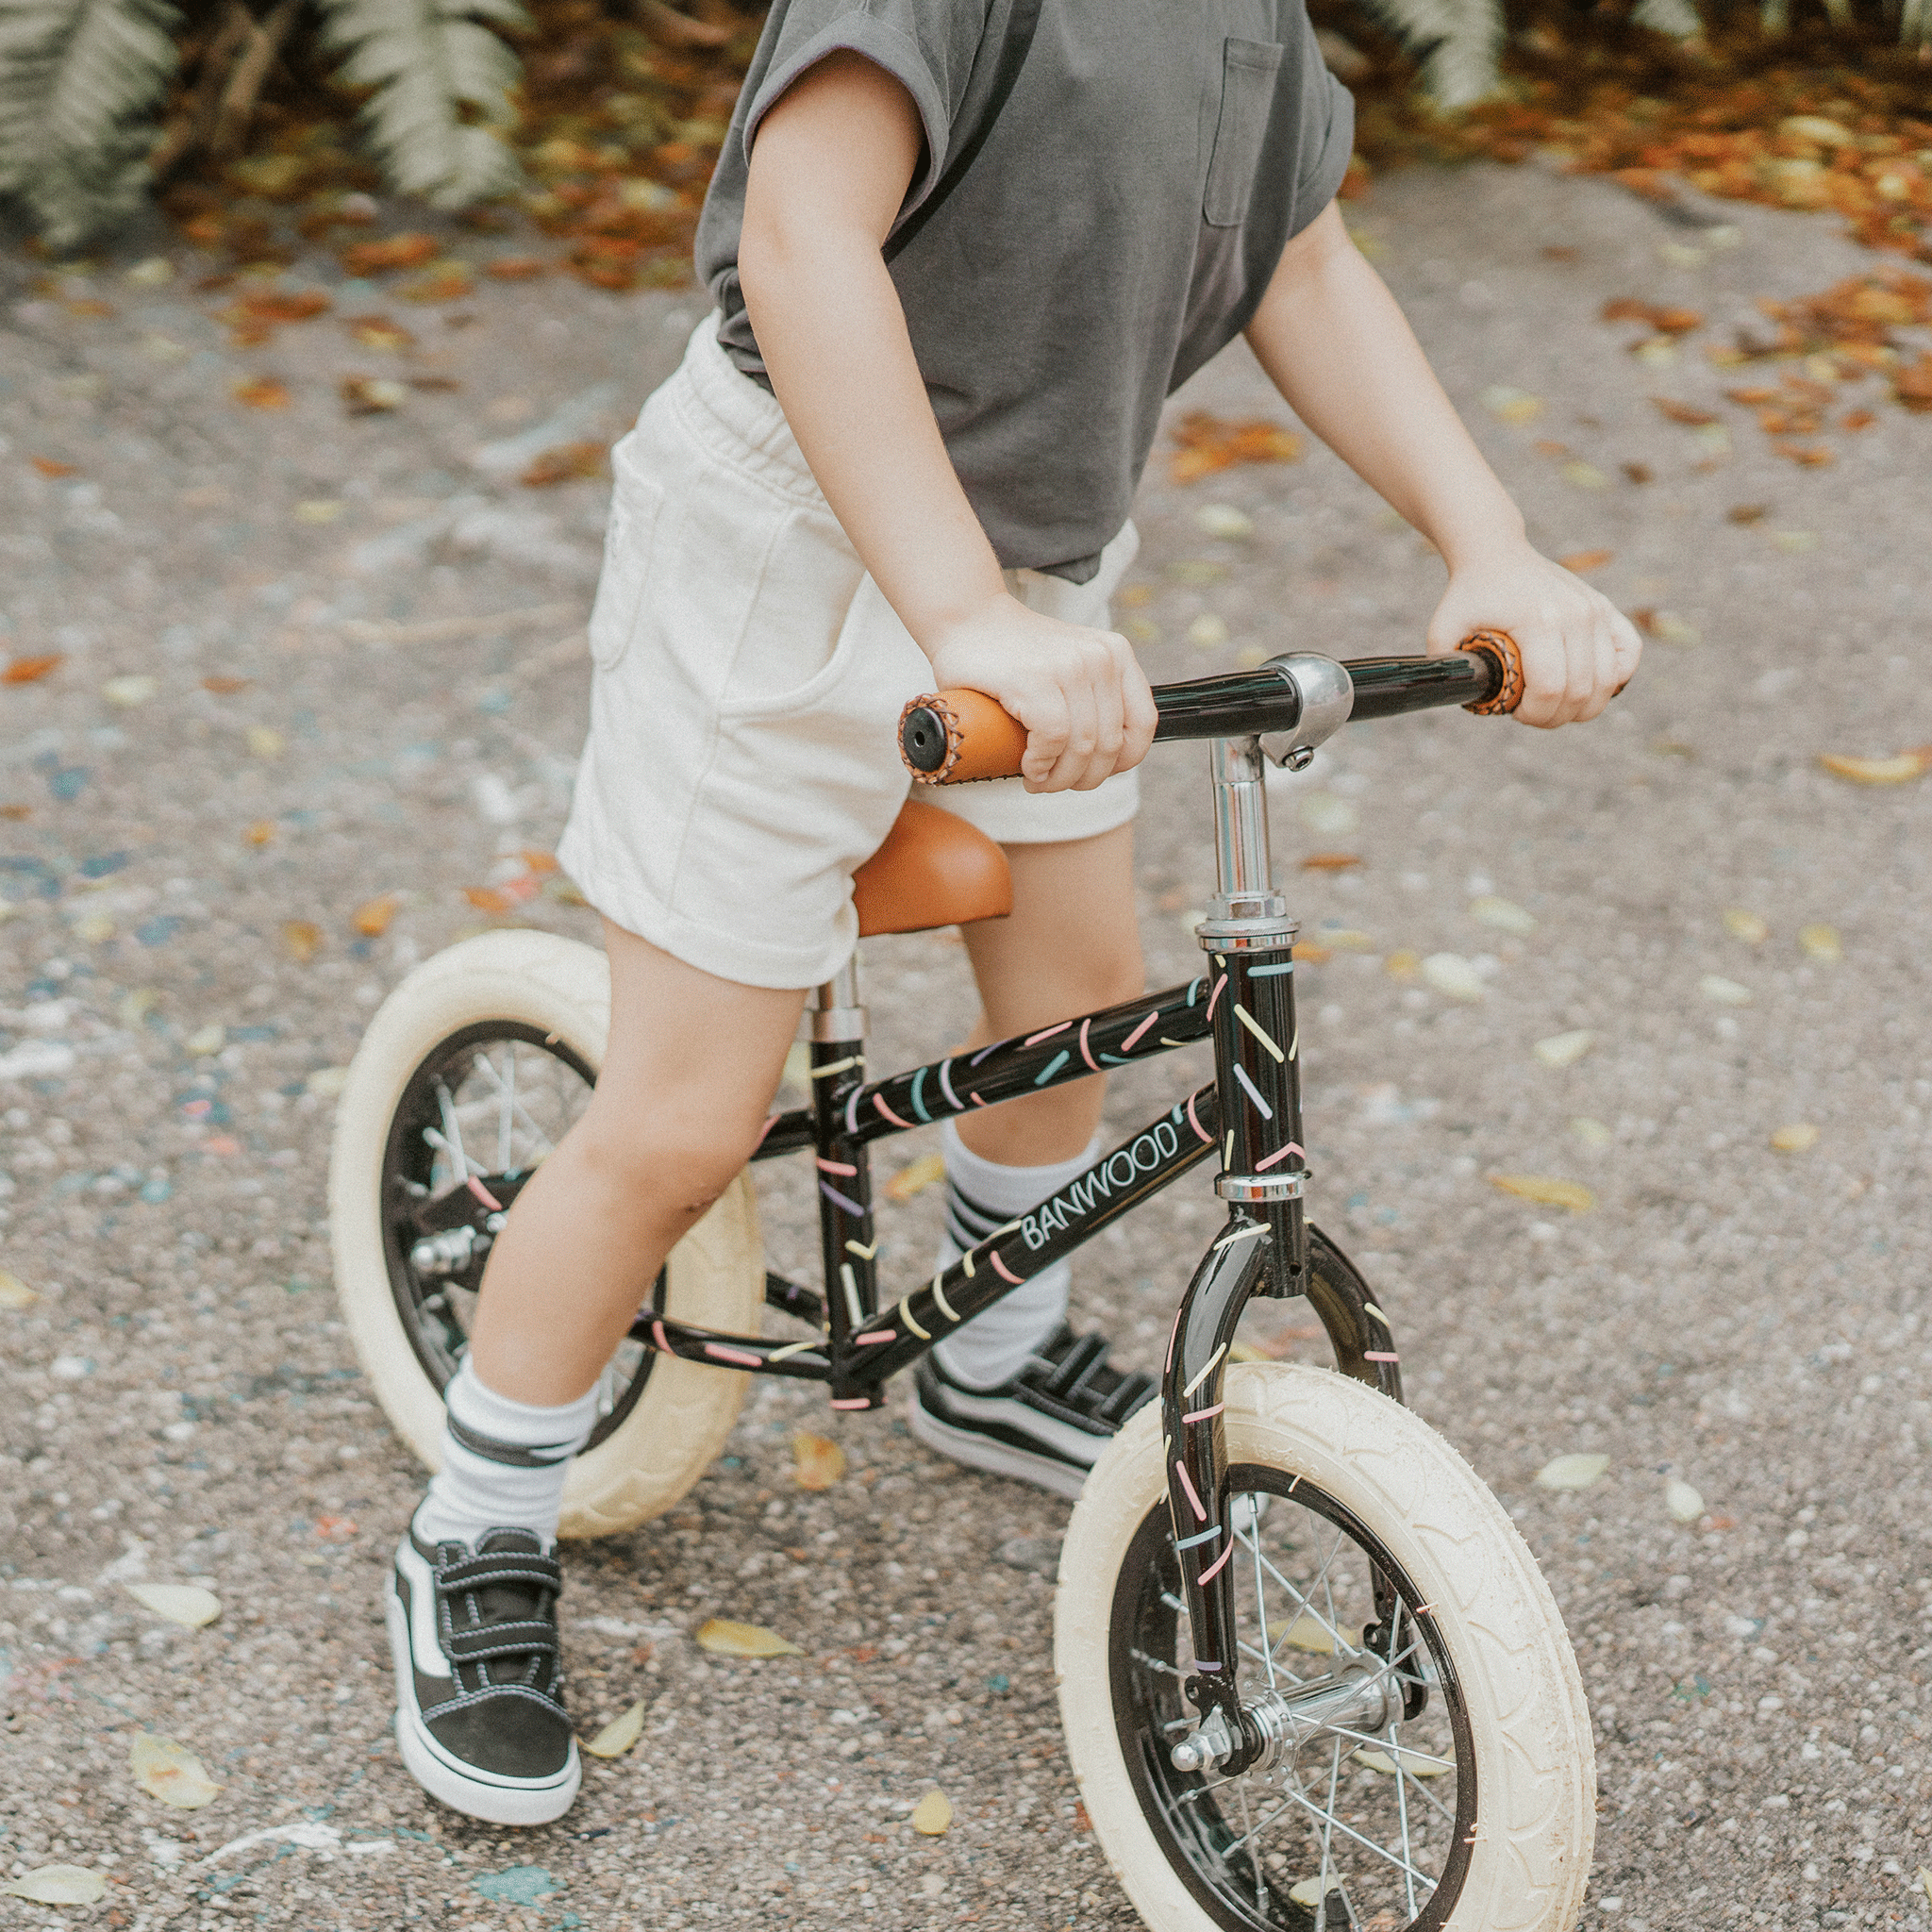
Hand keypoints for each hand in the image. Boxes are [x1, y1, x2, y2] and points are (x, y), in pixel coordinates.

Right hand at [924, 591, 1157, 791]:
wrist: (967, 619)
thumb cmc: (1014, 656)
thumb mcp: (1072, 666)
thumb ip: (1095, 697)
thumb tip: (1108, 758)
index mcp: (1117, 654)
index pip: (1143, 724)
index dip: (1123, 760)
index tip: (1092, 771)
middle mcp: (1100, 658)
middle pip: (1110, 744)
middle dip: (1082, 778)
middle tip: (1054, 784)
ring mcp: (1069, 667)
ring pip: (1083, 748)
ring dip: (1059, 778)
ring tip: (1038, 781)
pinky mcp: (1035, 679)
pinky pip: (1053, 739)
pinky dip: (1041, 764)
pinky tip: (1028, 767)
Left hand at [1425, 541, 1640, 727]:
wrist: (1496, 554)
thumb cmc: (1468, 597)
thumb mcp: (1443, 633)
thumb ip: (1451, 672)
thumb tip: (1466, 704)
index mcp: (1538, 621)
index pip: (1549, 689)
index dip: (1534, 715)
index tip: (1515, 713)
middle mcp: (1576, 615)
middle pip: (1581, 691)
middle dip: (1555, 717)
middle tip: (1532, 714)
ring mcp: (1596, 611)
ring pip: (1608, 681)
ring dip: (1583, 706)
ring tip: (1555, 704)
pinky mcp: (1607, 609)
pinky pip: (1628, 654)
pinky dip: (1614, 678)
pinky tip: (1588, 685)